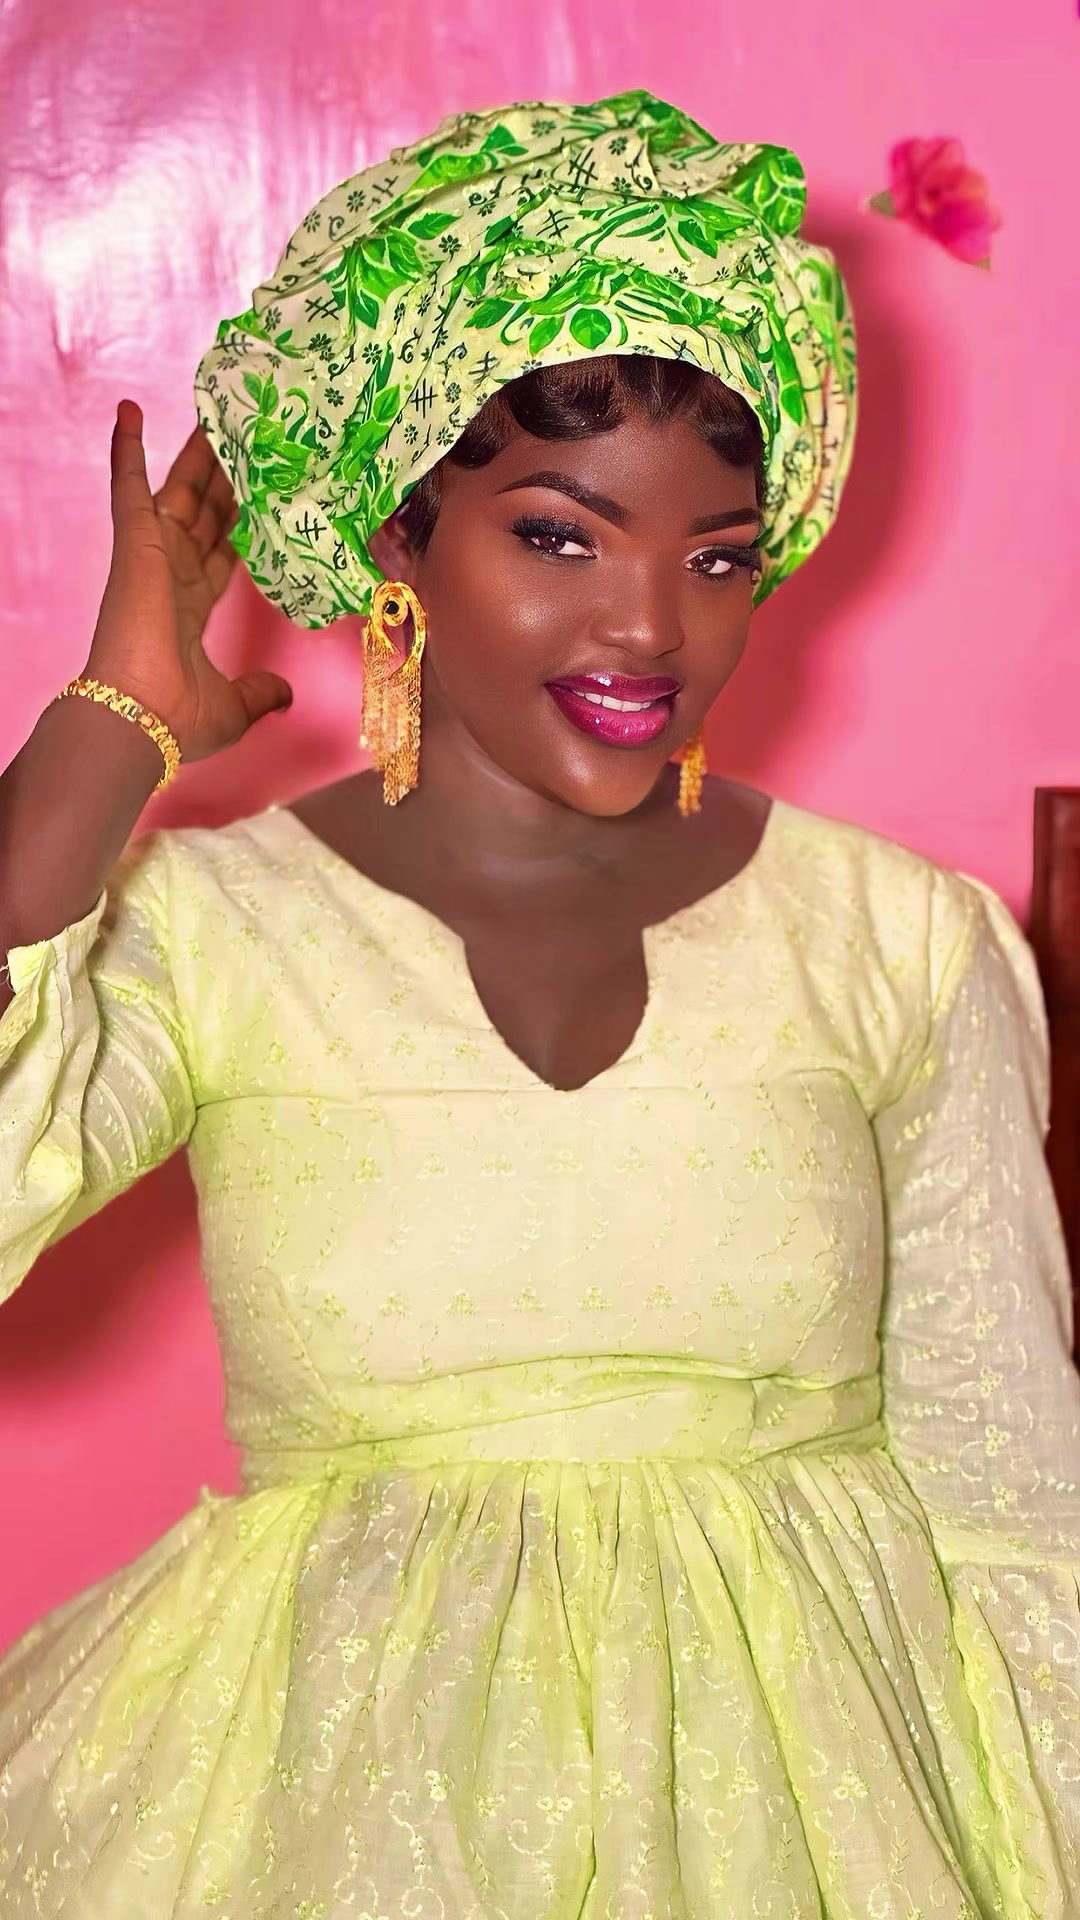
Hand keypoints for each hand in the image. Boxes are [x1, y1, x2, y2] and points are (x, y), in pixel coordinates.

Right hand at [82, 399, 292, 760]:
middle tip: (249, 437)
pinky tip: (130, 410)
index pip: (221, 552)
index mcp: (192, 607)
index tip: (261, 496)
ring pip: (179, 490)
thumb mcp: (236, 705)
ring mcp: (153, 556)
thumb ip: (260, 692)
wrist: (143, 717)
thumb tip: (284, 695)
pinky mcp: (135, 544)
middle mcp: (172, 574)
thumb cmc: (179, 719)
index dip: (241, 523)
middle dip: (226, 478)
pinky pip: (128, 487)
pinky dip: (126, 449)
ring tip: (215, 411)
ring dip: (195, 453)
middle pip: (206, 513)